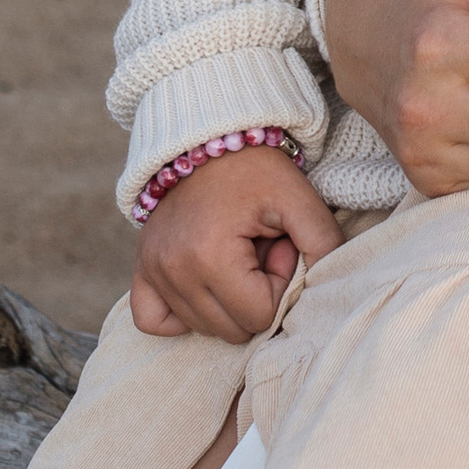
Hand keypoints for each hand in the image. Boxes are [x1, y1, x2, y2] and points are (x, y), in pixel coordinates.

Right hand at [129, 146, 343, 341]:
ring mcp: (154, 273)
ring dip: (227, 300)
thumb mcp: (298, 198)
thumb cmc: (255, 169)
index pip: (260, 315)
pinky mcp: (142, 271)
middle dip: (256, 295)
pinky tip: (205, 286)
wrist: (209, 138)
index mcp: (211, 256)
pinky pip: (152, 321)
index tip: (279, 244)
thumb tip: (327, 285)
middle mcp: (175, 271)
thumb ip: (323, 242)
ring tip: (238, 256)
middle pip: (231, 330)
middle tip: (259, 250)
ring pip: (202, 329)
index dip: (280, 282)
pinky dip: (181, 315)